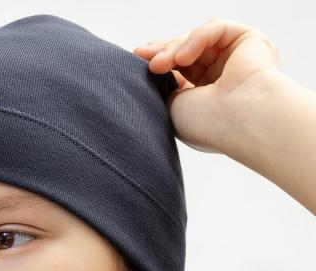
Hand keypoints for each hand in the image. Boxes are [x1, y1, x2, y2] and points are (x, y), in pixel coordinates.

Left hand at [133, 17, 282, 153]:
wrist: (239, 123)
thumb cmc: (207, 125)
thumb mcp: (174, 107)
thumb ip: (165, 89)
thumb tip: (156, 69)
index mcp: (206, 98)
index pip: (180, 71)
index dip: (159, 61)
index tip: (137, 58)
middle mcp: (222, 78)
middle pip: (186, 52)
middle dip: (162, 51)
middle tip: (143, 56)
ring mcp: (236, 59)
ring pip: (198, 40)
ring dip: (174, 48)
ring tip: (159, 64)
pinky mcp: (249, 41)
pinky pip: (216, 29)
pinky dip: (196, 38)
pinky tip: (182, 57)